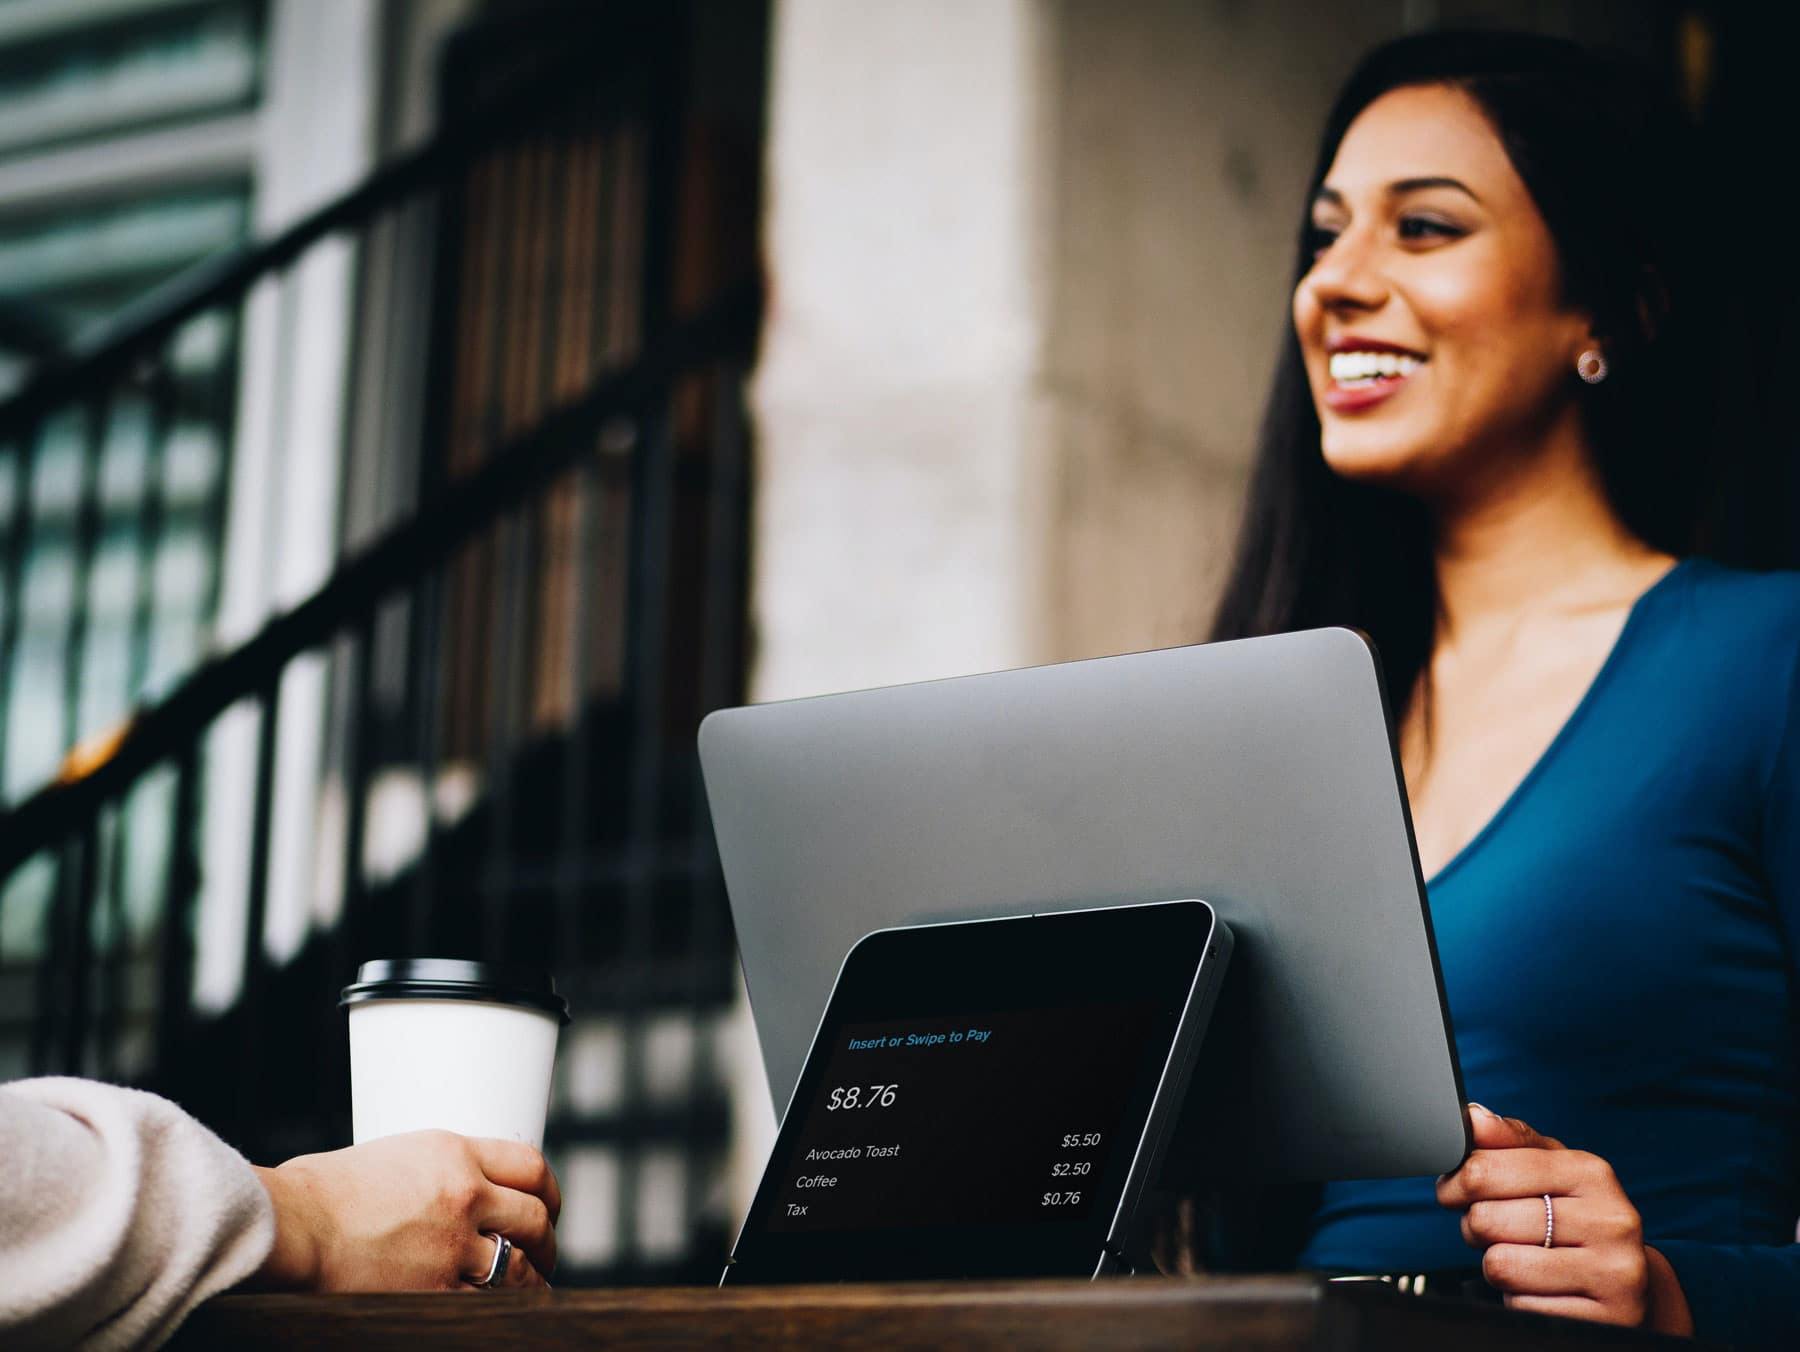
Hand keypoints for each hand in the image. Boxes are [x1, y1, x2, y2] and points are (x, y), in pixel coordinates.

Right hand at [251, 1130, 560, 1291]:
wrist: (290, 1226)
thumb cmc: (316, 1192)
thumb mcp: (388, 1158)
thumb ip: (428, 1173)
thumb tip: (441, 1191)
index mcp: (454, 1152)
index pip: (530, 1165)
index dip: (547, 1190)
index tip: (547, 1204)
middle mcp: (465, 1194)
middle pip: (535, 1216)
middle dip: (547, 1238)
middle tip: (545, 1250)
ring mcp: (454, 1245)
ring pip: (521, 1265)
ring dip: (533, 1278)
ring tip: (535, 1286)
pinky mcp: (436, 1289)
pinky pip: (488, 1302)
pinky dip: (500, 1307)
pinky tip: (505, 1312)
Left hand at [1436, 1104, 1690, 1332]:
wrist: (1630, 1285)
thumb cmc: (1577, 1218)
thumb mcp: (1551, 1170)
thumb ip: (1509, 1141)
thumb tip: (1473, 1118)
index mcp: (1590, 1172)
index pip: (1485, 1169)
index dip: (1455, 1183)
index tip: (1452, 1191)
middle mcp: (1610, 1219)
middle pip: (1486, 1219)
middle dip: (1475, 1227)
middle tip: (1493, 1230)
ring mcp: (1613, 1272)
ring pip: (1500, 1265)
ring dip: (1497, 1266)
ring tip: (1522, 1259)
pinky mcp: (1606, 1319)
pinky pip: (1522, 1306)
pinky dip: (1519, 1300)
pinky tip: (1543, 1290)